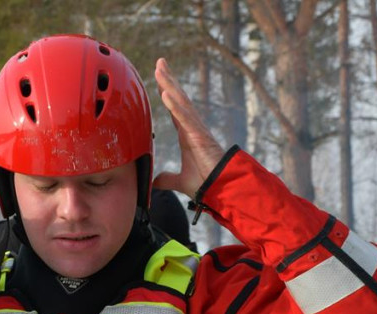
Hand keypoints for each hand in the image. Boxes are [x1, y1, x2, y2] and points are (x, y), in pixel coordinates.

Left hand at [152, 58, 225, 197]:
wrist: (221, 188)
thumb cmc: (207, 182)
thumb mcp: (180, 180)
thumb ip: (167, 179)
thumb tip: (155, 182)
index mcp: (187, 135)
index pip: (175, 110)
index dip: (167, 94)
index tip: (160, 81)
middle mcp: (191, 127)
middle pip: (178, 99)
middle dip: (169, 80)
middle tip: (160, 62)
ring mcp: (196, 129)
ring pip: (181, 102)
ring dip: (170, 84)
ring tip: (160, 68)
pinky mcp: (199, 135)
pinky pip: (185, 117)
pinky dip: (175, 105)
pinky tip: (165, 93)